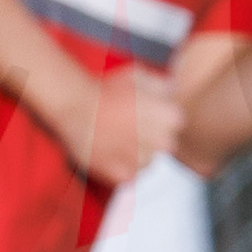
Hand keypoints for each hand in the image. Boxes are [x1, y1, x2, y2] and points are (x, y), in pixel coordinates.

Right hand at [51, 62, 183, 187]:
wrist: (76, 107)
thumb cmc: (105, 90)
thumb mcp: (139, 75)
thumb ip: (162, 85)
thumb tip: (173, 90)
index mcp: (171, 118)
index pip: (175, 124)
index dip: (158, 118)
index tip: (144, 114)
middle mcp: (163, 142)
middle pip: (164, 145)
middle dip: (151, 138)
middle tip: (128, 126)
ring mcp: (144, 161)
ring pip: (147, 162)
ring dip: (136, 154)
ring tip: (116, 138)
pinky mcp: (124, 176)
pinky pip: (129, 175)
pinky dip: (120, 166)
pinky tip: (109, 151)